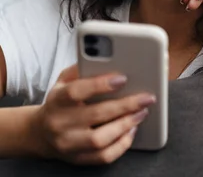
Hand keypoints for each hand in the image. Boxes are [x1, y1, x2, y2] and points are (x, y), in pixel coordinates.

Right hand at [31, 65, 155, 164]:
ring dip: (126, 125)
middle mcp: (59, 123)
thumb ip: (83, 68)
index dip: (100, 84)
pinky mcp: (77, 159)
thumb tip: (111, 59)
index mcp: (57, 100)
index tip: (122, 78)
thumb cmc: (61, 101)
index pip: (76, 91)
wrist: (40, 132)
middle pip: (95, 115)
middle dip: (126, 105)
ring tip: (142, 113)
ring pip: (100, 140)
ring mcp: (67, 144)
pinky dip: (122, 145)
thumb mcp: (65, 80)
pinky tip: (132, 130)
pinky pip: (103, 157)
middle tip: (146, 98)